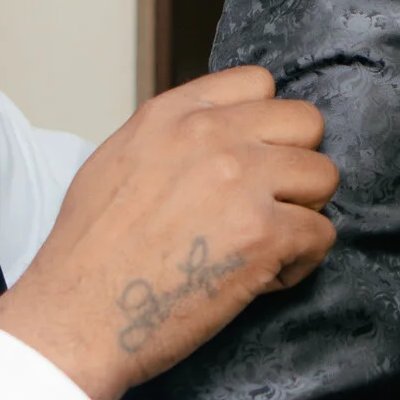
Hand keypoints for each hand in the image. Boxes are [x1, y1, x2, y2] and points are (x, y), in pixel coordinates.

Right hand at [0, 66, 337, 399]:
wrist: (76, 316)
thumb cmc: (89, 255)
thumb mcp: (116, 161)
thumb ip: (172, 137)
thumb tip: (215, 136)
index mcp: (172, 115)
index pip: (258, 82)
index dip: (265, 126)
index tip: (251, 160)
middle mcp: (211, 136)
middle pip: (306, 123)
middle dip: (295, 166)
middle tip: (267, 205)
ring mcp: (241, 182)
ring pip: (324, 177)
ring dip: (302, 214)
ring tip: (263, 244)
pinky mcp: (263, 234)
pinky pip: (321, 235)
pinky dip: (298, 264)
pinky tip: (260, 280)